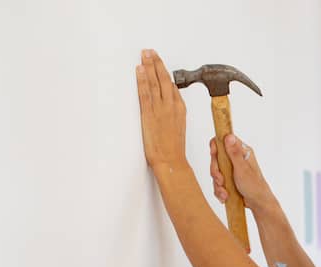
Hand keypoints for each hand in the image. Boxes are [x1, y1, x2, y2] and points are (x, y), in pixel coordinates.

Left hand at [135, 49, 186, 170]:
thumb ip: (173, 113)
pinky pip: (146, 92)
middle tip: (150, 52)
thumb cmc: (173, 149)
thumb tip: (168, 102)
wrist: (171, 161)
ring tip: (144, 54)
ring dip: (149, 66)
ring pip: (155, 82)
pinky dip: (143, 79)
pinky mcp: (149, 114)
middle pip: (164, 79)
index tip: (158, 62)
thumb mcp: (178, 128)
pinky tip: (140, 70)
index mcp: (180, 109)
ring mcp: (160, 109)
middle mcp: (171, 106)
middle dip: (157, 63)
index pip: (172, 85)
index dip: (164, 72)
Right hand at [210, 134, 274, 211]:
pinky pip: (217, 182)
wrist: (258, 202)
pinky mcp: (228, 179)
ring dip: (218, 184)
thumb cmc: (254, 185)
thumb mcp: (242, 168)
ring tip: (225, 192)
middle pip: (216, 158)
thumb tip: (228, 136)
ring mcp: (231, 169)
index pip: (223, 141)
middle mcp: (236, 159)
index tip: (214, 155)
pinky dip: (220, 190)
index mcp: (241, 152)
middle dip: (216, 171)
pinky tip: (226, 196)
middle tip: (221, 180)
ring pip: (215, 172)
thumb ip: (234, 153)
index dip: (215, 147)